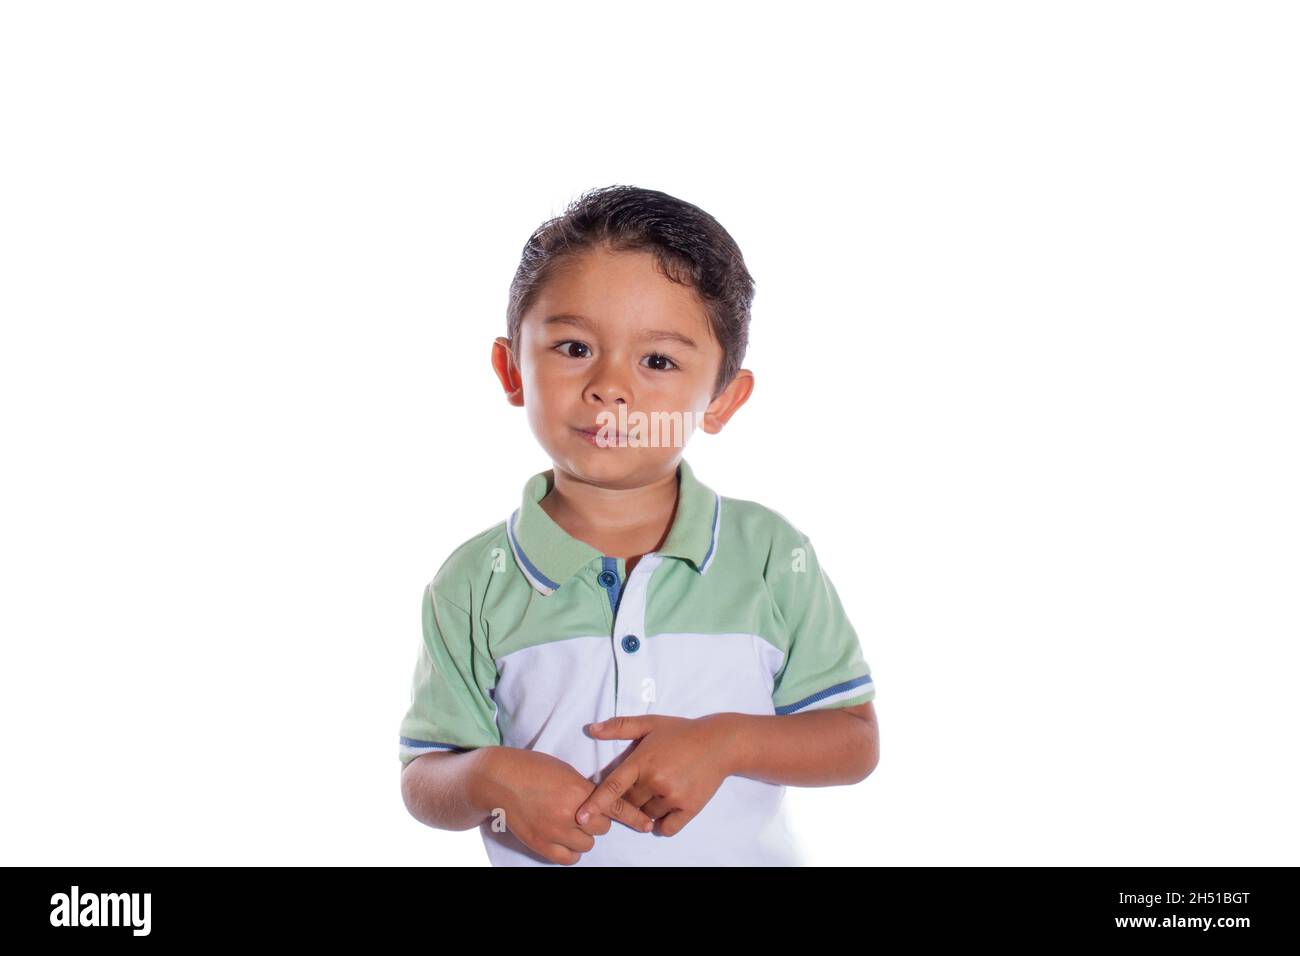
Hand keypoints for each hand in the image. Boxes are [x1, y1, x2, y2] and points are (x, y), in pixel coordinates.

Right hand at [480, 747, 655, 864]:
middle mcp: (570, 813)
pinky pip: (569, 858)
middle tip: (583, 811)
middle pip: (603, 827)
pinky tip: (564, 839)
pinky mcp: (541, 845)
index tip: (647, 824)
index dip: (634, 817)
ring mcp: (554, 831)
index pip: (616, 806)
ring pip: (587, 844)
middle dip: (598, 820)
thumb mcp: (564, 770)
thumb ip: (584, 787)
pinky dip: (570, 851)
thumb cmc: (531, 768)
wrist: (498, 780)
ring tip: (569, 823)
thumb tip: (602, 800)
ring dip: (584, 836)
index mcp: (578, 790)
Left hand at [577, 714, 734, 836]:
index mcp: (643, 760)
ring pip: (646, 816)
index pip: (613, 786)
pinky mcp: (689, 808)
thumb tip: (591, 729)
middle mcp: (656, 780)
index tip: (581, 818)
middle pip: (629, 803)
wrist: (720, 743)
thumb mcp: (650, 723)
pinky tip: (666, 808)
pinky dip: (662, 823)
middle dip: (631, 797)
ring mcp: (673, 796)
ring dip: (647, 809)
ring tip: (661, 788)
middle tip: (645, 782)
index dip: (596, 803)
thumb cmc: (681, 732)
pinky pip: (666, 828)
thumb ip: (620, 726)